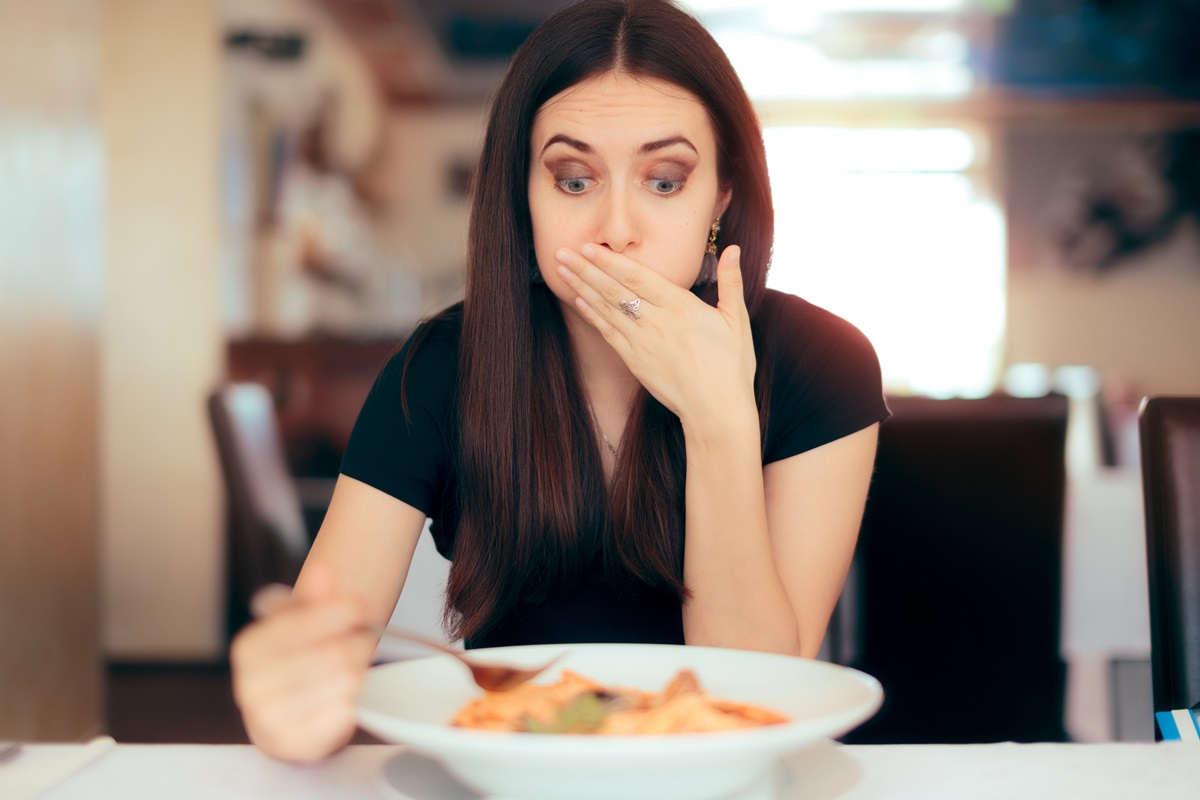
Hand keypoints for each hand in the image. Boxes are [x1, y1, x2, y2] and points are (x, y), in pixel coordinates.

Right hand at [230, 562, 373, 761]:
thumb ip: (313, 597)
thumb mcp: (300, 624)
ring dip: (359, 670)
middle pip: (329, 654)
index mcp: (248, 648)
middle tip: (364, 640)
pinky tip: (347, 694)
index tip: (360, 605)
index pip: (300, 623)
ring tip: (357, 667)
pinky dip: (352, 700)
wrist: (285, 719)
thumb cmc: (295, 665)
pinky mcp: (293, 744)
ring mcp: (268, 719)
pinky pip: (341, 715)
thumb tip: (323, 568)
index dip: (338, 611)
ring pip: (341, 682)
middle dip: (356, 642)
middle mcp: (249, 686)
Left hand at [554, 243, 756, 426]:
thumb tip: (734, 249)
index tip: (589, 247)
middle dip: (585, 268)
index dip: (610, 261)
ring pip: (606, 308)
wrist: (716, 410)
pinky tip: (579, 300)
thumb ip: (730, 282)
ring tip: (560, 270)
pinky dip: (593, 315)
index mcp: (681, 306)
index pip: (638, 276)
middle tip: (561, 251)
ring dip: (581, 287)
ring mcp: (642, 343)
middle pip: (615, 289)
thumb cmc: (731, 366)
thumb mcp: (736, 320)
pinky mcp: (635, 362)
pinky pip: (608, 333)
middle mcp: (657, 321)